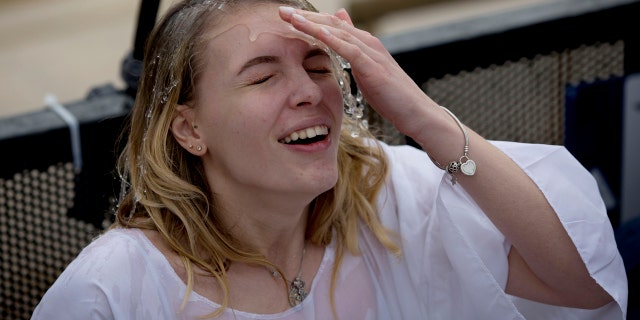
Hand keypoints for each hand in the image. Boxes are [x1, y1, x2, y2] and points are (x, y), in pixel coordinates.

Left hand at [278, 6, 437, 137]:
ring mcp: (372, 52)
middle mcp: (368, 42)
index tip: (286, 18)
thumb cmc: (392, 96)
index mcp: (364, 44)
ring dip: (312, 24)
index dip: (309, 20)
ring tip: (290, 18)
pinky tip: (314, 33)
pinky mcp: (373, 66)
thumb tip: (342, 34)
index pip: (333, 26)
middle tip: (281, 11)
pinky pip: (348, 48)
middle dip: (305, 17)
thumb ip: (353, 51)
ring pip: (338, 32)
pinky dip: (330, 39)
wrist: (416, 113)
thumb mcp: (367, 70)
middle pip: (332, 23)